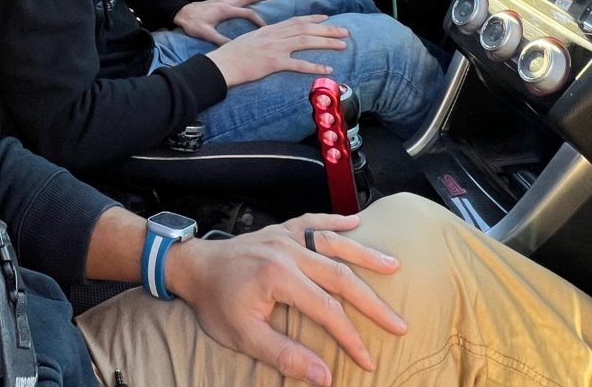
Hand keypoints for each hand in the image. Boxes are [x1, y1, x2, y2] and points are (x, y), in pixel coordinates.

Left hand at [164, 213, 405, 385]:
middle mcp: (287, 251)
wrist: (192, 267)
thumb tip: (325, 376)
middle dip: (373, 303)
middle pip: (341, 276)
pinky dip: (337, 220)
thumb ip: (285, 355)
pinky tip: (358, 222)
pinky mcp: (281, 228)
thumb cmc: (215, 303)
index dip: (351, 338)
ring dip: (366, 253)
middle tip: (399, 324)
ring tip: (394, 266)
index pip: (327, 311)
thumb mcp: (244, 337)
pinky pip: (314, 220)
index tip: (368, 361)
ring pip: (334, 242)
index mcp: (279, 277)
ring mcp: (285, 235)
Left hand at [173, 0, 271, 44]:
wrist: (181, 13)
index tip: (266, 26)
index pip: (247, 13)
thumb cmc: (192, 23)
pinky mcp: (219, 0)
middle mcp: (226, 2)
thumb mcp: (206, 34)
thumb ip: (220, 40)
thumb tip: (234, 47)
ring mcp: (222, 0)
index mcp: (225, 10)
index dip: (258, 19)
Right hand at [205, 15, 347, 87]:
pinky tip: (327, 69)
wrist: (222, 64)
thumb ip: (265, 37)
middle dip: (328, 29)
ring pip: (306, 41)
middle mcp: (275, 35)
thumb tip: (274, 39)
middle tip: (345, 32)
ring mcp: (275, 48)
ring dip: (326, 43)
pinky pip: (298, 64)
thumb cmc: (233, 54)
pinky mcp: (273, 63)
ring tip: (342, 46)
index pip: (296, 20)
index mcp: (270, 29)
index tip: (327, 18)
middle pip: (306, 29)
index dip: (314, 19)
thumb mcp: (251, 39)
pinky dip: (314, 66)